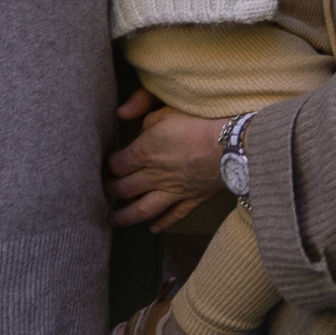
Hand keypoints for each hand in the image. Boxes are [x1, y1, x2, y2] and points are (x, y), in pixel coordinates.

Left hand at [107, 92, 230, 232]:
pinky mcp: (192, 199)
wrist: (232, 146)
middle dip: (111, 190)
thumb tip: (122, 113)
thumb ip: (142, 107)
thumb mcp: (167, 106)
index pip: (117, 164)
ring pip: (142, 209)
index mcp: (144, 151)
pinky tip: (152, 228)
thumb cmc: (200, 121)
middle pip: (124, 188)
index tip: (106, 164)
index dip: (108, 165)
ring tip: (113, 220)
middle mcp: (154, 175)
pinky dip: (161, 223)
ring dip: (126, 216)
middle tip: (103, 190)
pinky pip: (173, 216)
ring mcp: (173, 191)